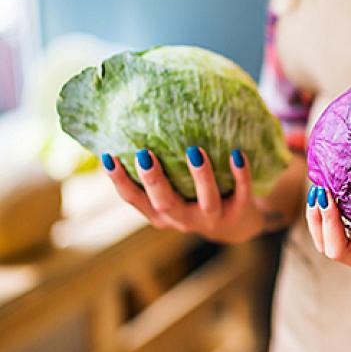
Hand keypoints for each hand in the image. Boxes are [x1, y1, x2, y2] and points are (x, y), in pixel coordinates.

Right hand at [101, 147, 269, 243]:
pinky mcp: (240, 213)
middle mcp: (184, 220)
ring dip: (200, 177)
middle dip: (154, 181)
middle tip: (144, 153)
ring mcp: (213, 219)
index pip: (135, 200)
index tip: (109, 157)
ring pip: (206, 202)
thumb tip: (134, 126)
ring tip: (194, 150)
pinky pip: (242, 194)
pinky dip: (240, 175)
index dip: (120, 182)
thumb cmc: (195, 198)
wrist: (238, 225)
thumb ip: (160, 170)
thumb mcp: (174, 191)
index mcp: (162, 214)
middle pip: (166, 204)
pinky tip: (238, 154)